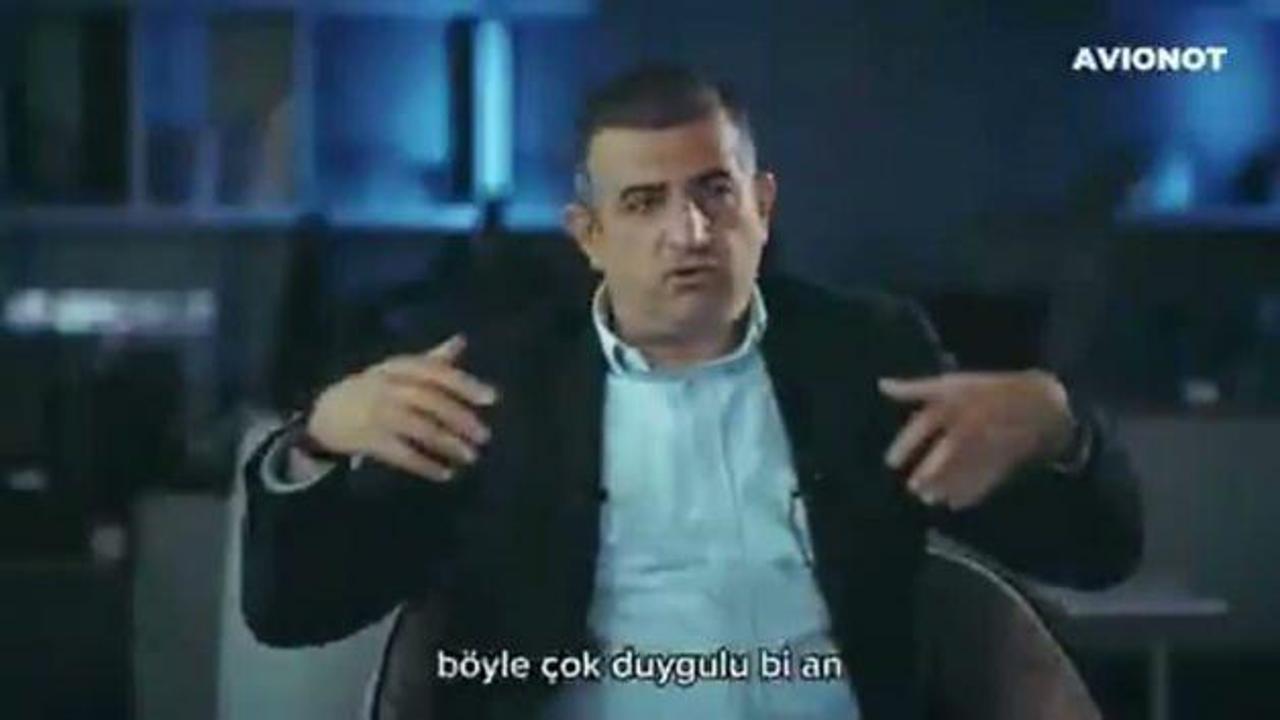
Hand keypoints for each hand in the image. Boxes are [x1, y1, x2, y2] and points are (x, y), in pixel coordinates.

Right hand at [305, 333, 499, 481]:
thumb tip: (462, 340)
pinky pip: (403, 454)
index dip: (465, 384)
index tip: (493, 398)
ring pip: (420, 429)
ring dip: (448, 444)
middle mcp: (387, 386)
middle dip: (460, 418)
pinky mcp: (369, 441)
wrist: (324, 413)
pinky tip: (446, 474)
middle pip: (430, 401)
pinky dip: (426, 465)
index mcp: (398, 366)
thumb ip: (431, 359)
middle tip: (485, 436)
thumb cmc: (372, 388)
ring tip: (471, 457)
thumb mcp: (397, 369)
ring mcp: (377, 414)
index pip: (436, 372)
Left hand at [879, 370, 1074, 509]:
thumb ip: (915, 388)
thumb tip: (882, 385)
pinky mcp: (1004, 461)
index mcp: (955, 403)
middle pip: (945, 453)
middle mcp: (970, 425)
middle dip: (928, 473)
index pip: (925, 425)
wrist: (1041, 403)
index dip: (905, 445)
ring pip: (963, 471)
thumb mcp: (953, 382)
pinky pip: (985, 482)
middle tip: (912, 487)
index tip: (891, 463)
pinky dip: (969, 495)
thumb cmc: (989, 390)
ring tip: (927, 498)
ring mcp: (989, 445)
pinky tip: (954, 504)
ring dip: (944, 488)